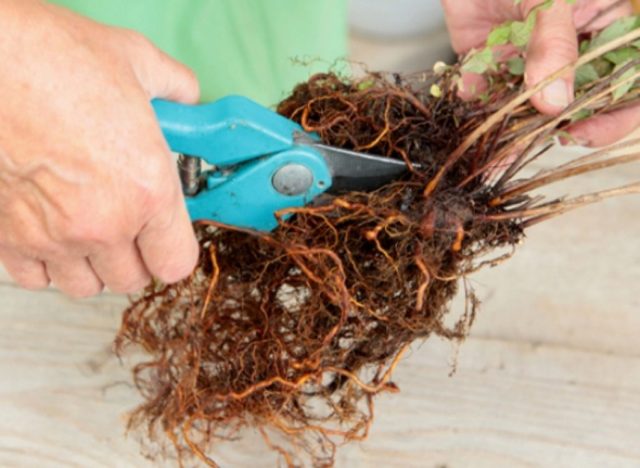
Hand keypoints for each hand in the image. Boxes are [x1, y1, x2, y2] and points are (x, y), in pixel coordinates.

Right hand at [0, 0, 199, 297]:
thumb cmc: (53, 58)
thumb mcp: (137, 62)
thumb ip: (175, 88)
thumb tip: (187, 95)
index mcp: (148, 191)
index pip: (177, 263)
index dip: (175, 249)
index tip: (168, 235)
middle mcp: (103, 225)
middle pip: (133, 279)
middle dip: (136, 256)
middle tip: (130, 224)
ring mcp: (52, 236)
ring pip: (85, 286)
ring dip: (92, 265)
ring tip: (90, 229)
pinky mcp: (7, 237)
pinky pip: (36, 278)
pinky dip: (46, 263)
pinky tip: (50, 230)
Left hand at [441, 0, 635, 146]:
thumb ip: (554, 44)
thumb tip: (555, 104)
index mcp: (607, 31)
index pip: (626, 88)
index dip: (613, 119)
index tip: (581, 135)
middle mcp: (570, 54)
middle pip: (574, 108)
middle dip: (551, 134)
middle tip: (529, 150)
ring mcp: (530, 61)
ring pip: (526, 110)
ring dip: (507, 134)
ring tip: (491, 158)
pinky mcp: (492, 63)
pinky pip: (486, 93)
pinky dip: (475, 102)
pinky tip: (468, 102)